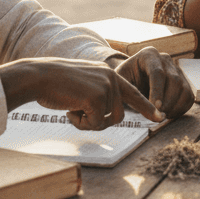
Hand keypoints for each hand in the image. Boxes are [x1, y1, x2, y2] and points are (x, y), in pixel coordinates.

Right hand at [0, 57, 161, 129]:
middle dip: (100, 122)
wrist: (39, 76)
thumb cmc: (56, 84)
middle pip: (118, 115)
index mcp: (110, 74)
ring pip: (107, 121)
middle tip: (78, 115)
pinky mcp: (97, 98)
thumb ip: (99, 94)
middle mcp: (112, 79)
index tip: (160, 116)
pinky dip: (80, 123)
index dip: (147, 107)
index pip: (134, 93)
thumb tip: (107, 115)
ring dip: (89, 123)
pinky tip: (69, 110)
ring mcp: (106, 87)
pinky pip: (95, 123)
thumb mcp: (84, 84)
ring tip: (73, 110)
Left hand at [113, 47, 193, 119]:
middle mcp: (165, 59)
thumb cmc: (124, 81)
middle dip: (167, 102)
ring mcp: (176, 69)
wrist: (132, 78)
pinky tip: (168, 114)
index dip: (157, 91)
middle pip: (174, 80)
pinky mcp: (184, 81)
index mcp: (148, 55)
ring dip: (174, 107)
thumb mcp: (121, 82)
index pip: (157, 72)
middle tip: (157, 116)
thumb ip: (129, 92)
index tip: (155, 107)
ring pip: (184, 89)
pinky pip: (188, 96)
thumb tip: (142, 108)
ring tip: (161, 116)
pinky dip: (181, 108)